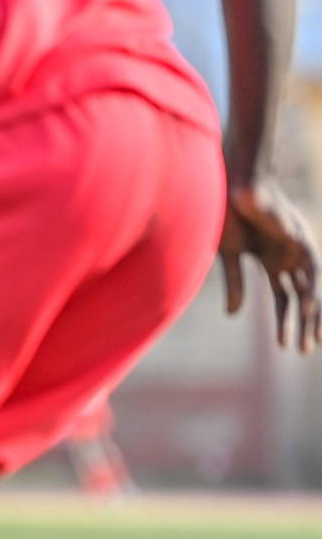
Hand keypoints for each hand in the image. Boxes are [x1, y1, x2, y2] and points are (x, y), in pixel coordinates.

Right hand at [220, 178, 320, 350]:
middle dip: (303, 325)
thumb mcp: (229, 257)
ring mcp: (295, 250)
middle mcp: (288, 257)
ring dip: (312, 315)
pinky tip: (309, 310)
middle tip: (304, 351)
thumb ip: (234, 285)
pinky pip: (311, 271)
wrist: (231, 188)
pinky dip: (312, 291)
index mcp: (271, 260)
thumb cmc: (225, 217)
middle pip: (301, 297)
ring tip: (311, 340)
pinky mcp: (299, 240)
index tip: (284, 345)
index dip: (285, 321)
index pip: (285, 297)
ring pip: (310, 288)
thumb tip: (234, 315)